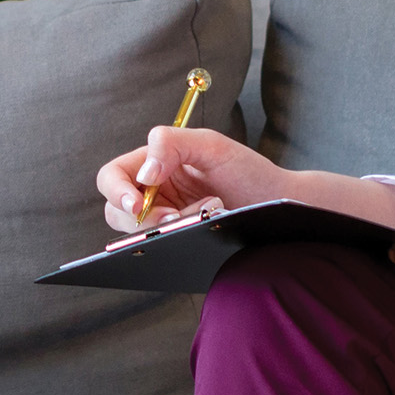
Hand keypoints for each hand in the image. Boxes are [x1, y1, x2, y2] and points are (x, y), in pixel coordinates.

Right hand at [95, 127, 281, 232]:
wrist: (281, 204)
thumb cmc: (249, 171)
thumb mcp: (211, 146)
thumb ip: (171, 143)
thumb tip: (143, 174)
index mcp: (154, 163)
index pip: (113, 176)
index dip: (117, 191)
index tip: (137, 205)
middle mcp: (154, 192)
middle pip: (116, 210)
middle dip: (143, 217)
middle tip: (176, 218)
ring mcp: (166, 219)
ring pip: (137, 234)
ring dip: (163, 229)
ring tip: (201, 215)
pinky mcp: (178, 243)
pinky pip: (158, 250)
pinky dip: (172, 244)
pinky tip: (197, 233)